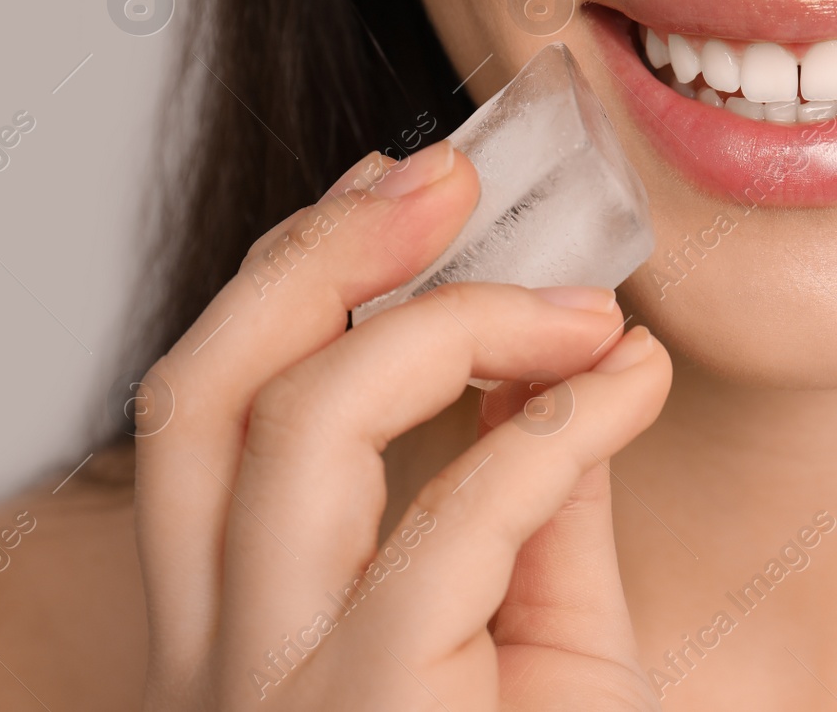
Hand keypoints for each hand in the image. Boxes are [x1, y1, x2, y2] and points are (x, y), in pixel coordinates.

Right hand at [134, 140, 669, 710]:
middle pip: (201, 397)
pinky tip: (634, 381)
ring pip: (296, 426)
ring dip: (454, 322)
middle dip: (324, 254)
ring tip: (582, 300)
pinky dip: (562, 422)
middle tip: (452, 176)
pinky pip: (460, 514)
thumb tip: (541, 355)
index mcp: (232, 631)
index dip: (296, 277)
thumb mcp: (539, 624)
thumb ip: (531, 499)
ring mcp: (273, 696)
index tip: (401, 192)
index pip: (209, 414)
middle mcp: (213, 662)